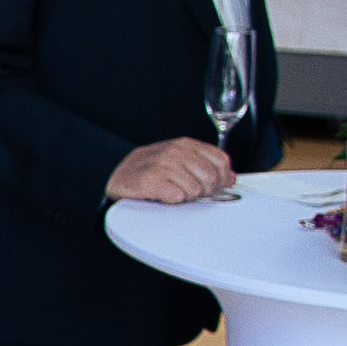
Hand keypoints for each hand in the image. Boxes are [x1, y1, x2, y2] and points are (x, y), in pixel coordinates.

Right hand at [104, 139, 232, 203]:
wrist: (116, 177)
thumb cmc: (148, 172)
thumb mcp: (178, 162)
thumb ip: (204, 166)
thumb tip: (230, 178)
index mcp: (186, 145)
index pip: (221, 161)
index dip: (222, 179)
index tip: (214, 187)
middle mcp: (176, 151)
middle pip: (211, 178)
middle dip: (204, 191)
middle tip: (190, 193)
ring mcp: (164, 164)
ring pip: (195, 190)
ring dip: (185, 197)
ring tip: (172, 193)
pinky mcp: (152, 179)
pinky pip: (177, 197)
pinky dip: (172, 201)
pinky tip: (163, 195)